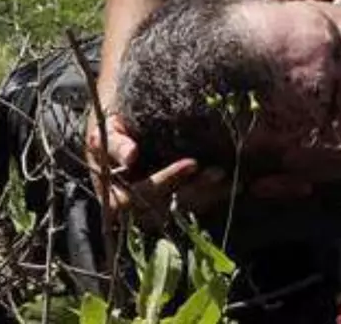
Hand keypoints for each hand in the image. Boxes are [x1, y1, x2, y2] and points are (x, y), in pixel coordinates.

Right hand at [83, 111, 232, 231]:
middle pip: (166, 208)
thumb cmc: (108, 129)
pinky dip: (214, 197)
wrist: (117, 129)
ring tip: (227, 175)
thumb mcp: (105, 131)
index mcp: (112, 194)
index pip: (137, 196)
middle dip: (194, 191)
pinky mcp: (172, 205)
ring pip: (183, 210)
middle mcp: (133, 209)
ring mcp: (153, 210)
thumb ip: (114, 143)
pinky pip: (194, 207)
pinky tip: (235, 184)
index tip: (191, 164)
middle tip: (218, 172)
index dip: (165, 181)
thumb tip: (130, 156)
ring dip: (207, 196)